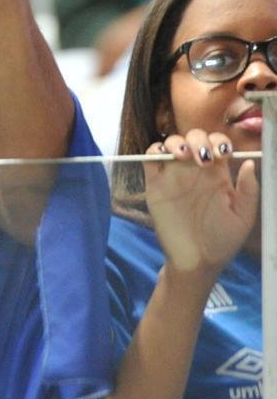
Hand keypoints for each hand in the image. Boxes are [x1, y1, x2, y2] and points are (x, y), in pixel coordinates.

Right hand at [146, 130, 258, 274]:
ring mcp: (173, 176)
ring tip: (183, 156)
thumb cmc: (221, 241)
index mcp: (218, 175)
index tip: (222, 154)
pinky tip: (163, 157)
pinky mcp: (154, 184)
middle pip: (193, 137)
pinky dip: (153, 150)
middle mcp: (195, 171)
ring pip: (171, 143)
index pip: (217, 144)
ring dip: (176, 142)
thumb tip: (249, 162)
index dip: (219, 142)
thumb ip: (248, 191)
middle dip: (198, 140)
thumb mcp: (243, 218)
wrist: (196, 261)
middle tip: (203, 158)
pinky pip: (149, 158)